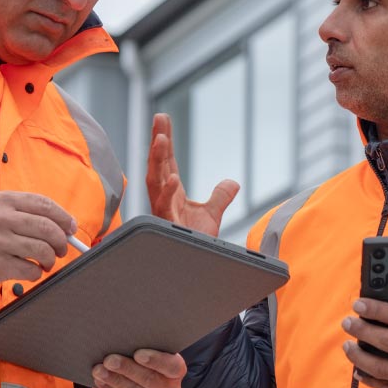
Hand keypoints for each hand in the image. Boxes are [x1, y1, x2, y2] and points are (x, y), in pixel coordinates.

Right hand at [0, 191, 76, 289]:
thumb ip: (28, 213)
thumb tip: (64, 226)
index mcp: (5, 200)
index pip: (44, 205)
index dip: (63, 218)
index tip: (71, 228)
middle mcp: (1, 218)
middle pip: (47, 228)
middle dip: (61, 241)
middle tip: (61, 249)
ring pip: (42, 249)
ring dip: (50, 259)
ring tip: (46, 262)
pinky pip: (30, 269)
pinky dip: (36, 272)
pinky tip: (31, 270)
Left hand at [90, 349, 185, 387]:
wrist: (139, 380)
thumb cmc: (141, 359)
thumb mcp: (145, 349)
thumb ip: (138, 346)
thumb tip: (119, 342)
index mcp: (176, 369)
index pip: (171, 366)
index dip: (155, 360)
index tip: (137, 354)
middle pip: (150, 380)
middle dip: (127, 369)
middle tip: (108, 360)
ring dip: (115, 382)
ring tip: (99, 371)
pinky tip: (100, 383)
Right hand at [146, 113, 239, 235]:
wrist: (195, 269)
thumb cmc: (196, 244)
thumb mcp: (212, 215)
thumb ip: (220, 196)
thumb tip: (232, 182)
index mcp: (171, 193)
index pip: (167, 161)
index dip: (165, 140)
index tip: (163, 119)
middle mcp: (163, 199)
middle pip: (158, 165)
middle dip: (157, 141)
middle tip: (159, 118)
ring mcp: (163, 212)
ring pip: (155, 182)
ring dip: (157, 160)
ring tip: (160, 139)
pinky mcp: (166, 226)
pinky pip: (164, 207)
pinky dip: (167, 192)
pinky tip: (172, 178)